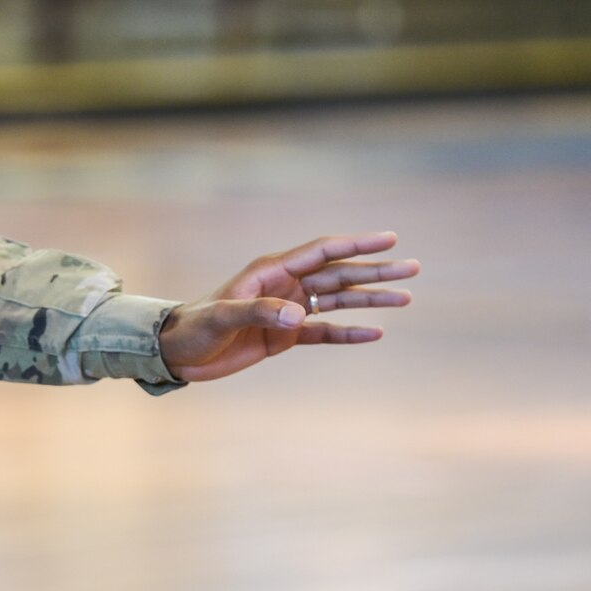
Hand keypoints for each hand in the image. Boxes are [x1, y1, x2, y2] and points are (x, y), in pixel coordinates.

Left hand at [157, 232, 418, 382]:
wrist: (177, 351)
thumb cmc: (194, 327)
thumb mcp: (222, 317)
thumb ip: (259, 312)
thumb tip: (299, 316)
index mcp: (271, 271)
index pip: (322, 252)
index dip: (356, 244)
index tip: (389, 238)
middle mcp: (285, 285)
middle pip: (339, 274)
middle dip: (375, 270)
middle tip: (412, 268)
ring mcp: (287, 310)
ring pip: (337, 300)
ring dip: (370, 299)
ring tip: (406, 297)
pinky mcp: (284, 336)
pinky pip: (324, 332)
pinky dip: (349, 332)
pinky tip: (375, 333)